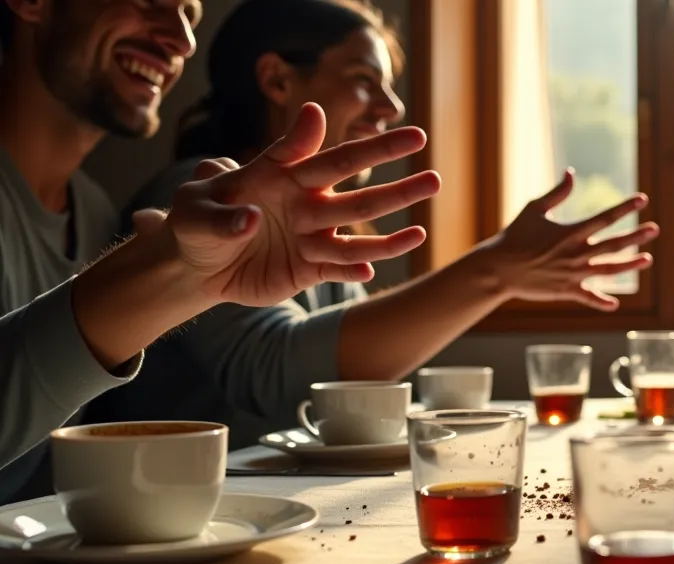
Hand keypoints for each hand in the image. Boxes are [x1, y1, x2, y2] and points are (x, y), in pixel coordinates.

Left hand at [156, 103, 438, 305]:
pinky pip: (337, 271)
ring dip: (391, 236)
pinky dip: (355, 272)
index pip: (333, 158)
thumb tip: (253, 216)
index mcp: (286, 176)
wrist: (192, 264)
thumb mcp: (196, 207)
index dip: (372, 148)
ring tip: (423, 230)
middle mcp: (308, 205)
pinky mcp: (308, 270)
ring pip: (358, 236)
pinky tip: (373, 272)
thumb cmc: (193, 221)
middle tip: (435, 177)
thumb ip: (226, 205)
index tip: (408, 135)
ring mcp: (312, 238)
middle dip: (398, 188)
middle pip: (359, 195)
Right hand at [481, 169, 658, 310]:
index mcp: (571, 232)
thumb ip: (557, 193)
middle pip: (614, 244)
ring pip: (609, 270)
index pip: (605, 218)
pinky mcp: (566, 291)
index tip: (643, 199)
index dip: (625, 207)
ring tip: (648, 260)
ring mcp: (573, 274)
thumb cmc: (514, 236)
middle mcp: (576, 253)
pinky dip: (601, 302)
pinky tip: (614, 303)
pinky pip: (588, 297)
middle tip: (654, 229)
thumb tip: (571, 173)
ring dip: (630, 265)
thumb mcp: (535, 209)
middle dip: (636, 236)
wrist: (499, 268)